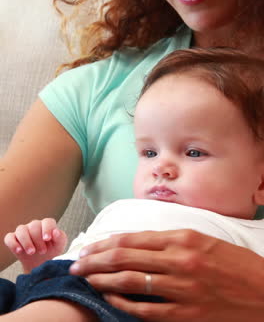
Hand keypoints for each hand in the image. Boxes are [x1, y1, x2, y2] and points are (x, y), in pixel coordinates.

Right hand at [4, 218, 66, 272]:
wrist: (40, 265)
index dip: (47, 229)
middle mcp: (35, 226)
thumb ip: (60, 238)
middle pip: (34, 225)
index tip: (47, 239)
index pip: (47, 221)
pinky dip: (13, 244)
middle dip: (38, 239)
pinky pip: (9, 238)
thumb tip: (56, 231)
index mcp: (47, 225)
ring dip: (26, 241)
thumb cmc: (52, 252)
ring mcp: (23, 231)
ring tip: (32, 252)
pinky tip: (19, 251)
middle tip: (43, 251)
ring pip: (21, 229)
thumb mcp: (59, 246)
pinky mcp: (13, 239)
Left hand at [70, 230, 263, 321]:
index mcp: (182, 238)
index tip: (89, 246)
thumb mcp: (203, 240)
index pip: (133, 238)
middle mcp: (178, 260)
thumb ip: (171, 240)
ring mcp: (182, 288)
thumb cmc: (234, 264)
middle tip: (77, 264)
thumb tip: (137, 244)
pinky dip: (124, 306)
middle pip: (125, 258)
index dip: (106, 243)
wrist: (263, 292)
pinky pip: (146, 311)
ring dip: (103, 281)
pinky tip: (110, 302)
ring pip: (130, 283)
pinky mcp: (186, 314)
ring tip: (86, 280)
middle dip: (96, 261)